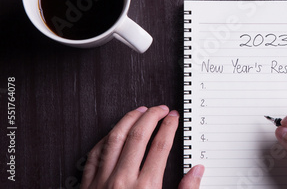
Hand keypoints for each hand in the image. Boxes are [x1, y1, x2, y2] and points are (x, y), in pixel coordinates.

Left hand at [81, 105, 203, 188]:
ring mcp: (102, 182)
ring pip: (115, 139)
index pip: (160, 145)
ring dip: (128, 120)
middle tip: (160, 109)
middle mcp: (122, 180)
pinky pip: (94, 154)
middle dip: (151, 116)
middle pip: (139, 135)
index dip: (169, 127)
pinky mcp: (86, 187)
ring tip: (139, 111)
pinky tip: (112, 134)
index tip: (173, 118)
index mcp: (145, 188)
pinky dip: (105, 139)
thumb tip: (197, 172)